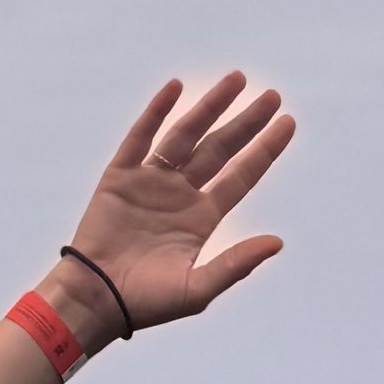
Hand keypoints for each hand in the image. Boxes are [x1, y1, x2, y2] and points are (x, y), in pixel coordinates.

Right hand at [52, 71, 294, 335]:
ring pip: (186, 136)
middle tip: (272, 96)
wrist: (96, 300)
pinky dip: (156, 113)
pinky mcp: (120, 177)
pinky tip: (175, 89)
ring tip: (236, 81)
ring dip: (210, 107)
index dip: (265, 150)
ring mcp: (151, 182)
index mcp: (202, 218)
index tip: (287, 123)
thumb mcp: (198, 289)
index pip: (241, 176)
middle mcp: (181, 194)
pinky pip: (140, 138)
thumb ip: (236, 264)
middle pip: (220, 149)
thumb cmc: (146, 303)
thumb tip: (277, 242)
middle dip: (246, 122)